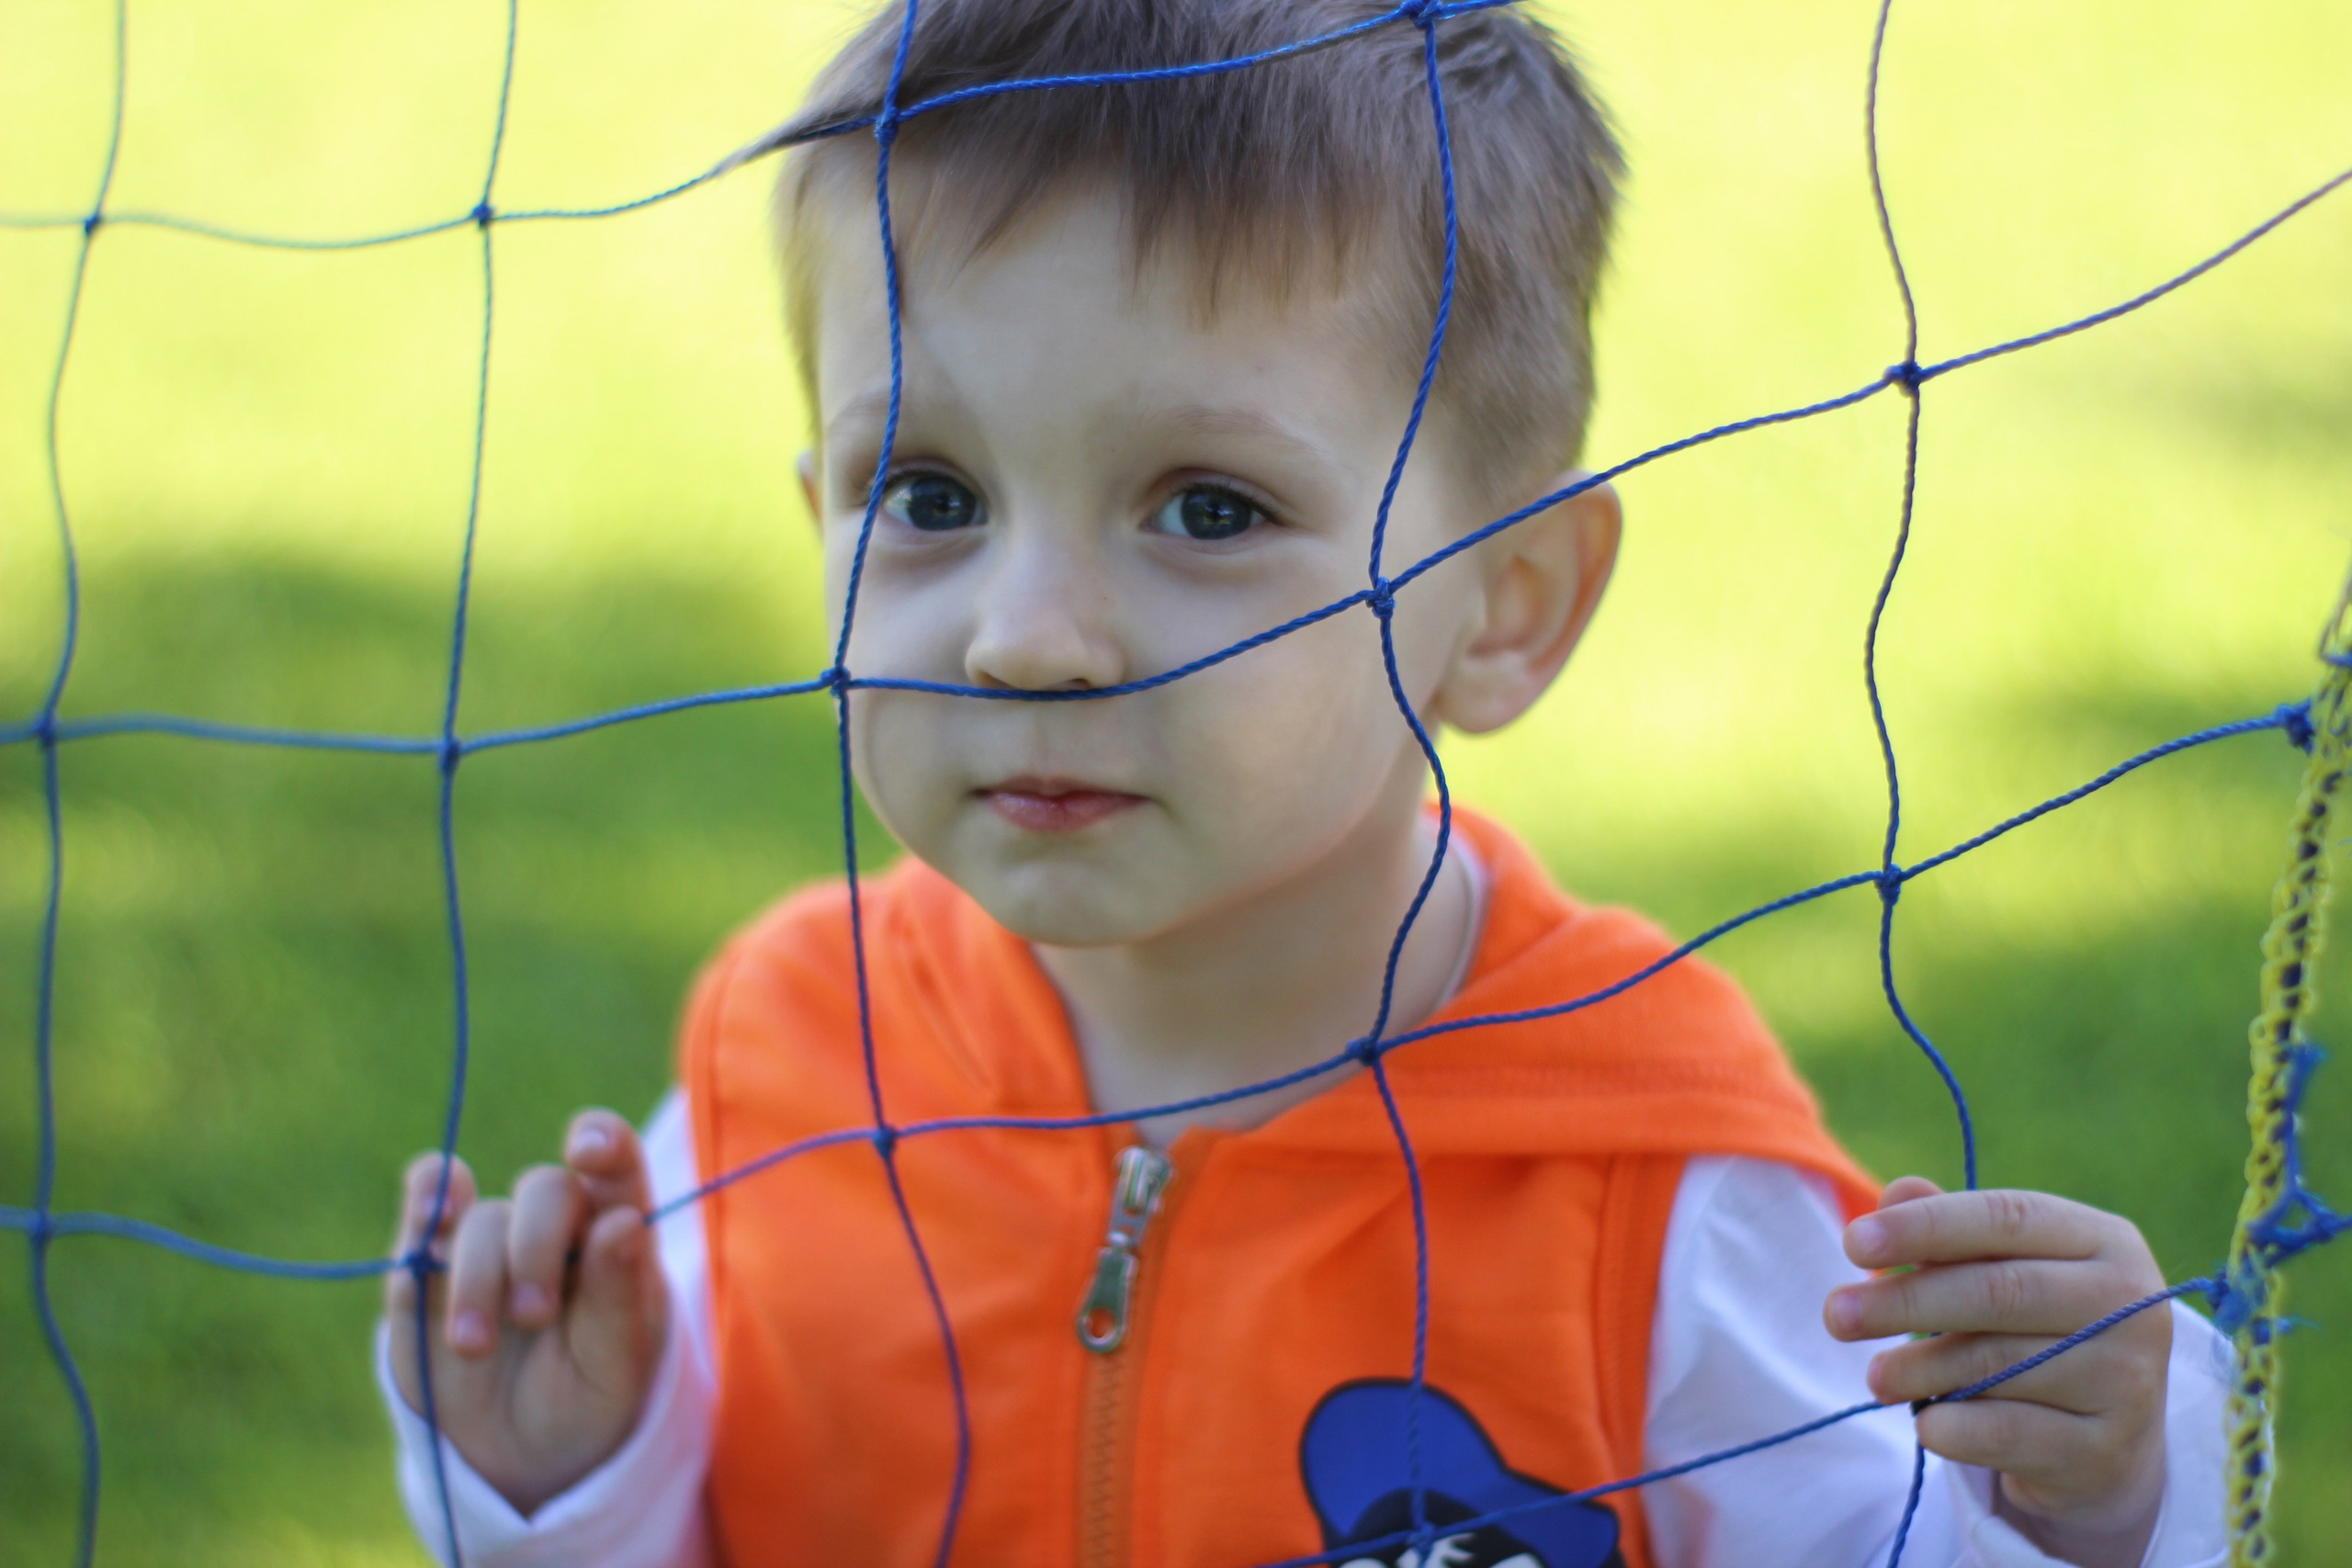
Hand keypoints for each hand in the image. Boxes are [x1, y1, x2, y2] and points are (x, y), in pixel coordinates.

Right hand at [384, 1110, 669, 1514]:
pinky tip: (428, 1219)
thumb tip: (622, 1224)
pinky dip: (424, 1202)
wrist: (517, 1460)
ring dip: (477, 1279)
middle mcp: (554, 1227)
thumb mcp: (617, 1367)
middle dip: (536, 1247)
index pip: (617, 1165)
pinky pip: (424, 1209)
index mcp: (615, 1238)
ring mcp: (489, 1242)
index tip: (585, 1152)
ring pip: (480, 1218)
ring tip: (477, 1346)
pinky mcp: (426, 1266)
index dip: (603, 1142)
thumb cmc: (586, 1402)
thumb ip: (619, 1296)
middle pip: (545, 1188)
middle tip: (534, 1315)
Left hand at [1824, 1177, 2170, 1567]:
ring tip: (1875, 1375)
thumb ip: (1948, 1231)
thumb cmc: (2036, 1330)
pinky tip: (1924, 1423)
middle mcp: (2130, 1305)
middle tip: (1836, 1315)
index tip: (1852, 1244)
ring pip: (2000, 1365)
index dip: (1925, 1226)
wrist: (2107, 1441)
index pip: (2007, 1217)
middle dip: (1907, 1301)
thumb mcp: (2000, 1271)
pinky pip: (2010, 1433)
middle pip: (2001, 1292)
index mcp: (2105, 1242)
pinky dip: (1954, 1427)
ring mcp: (2127, 1380)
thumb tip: (1896, 1191)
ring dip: (1920, 1369)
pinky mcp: (2106, 1448)